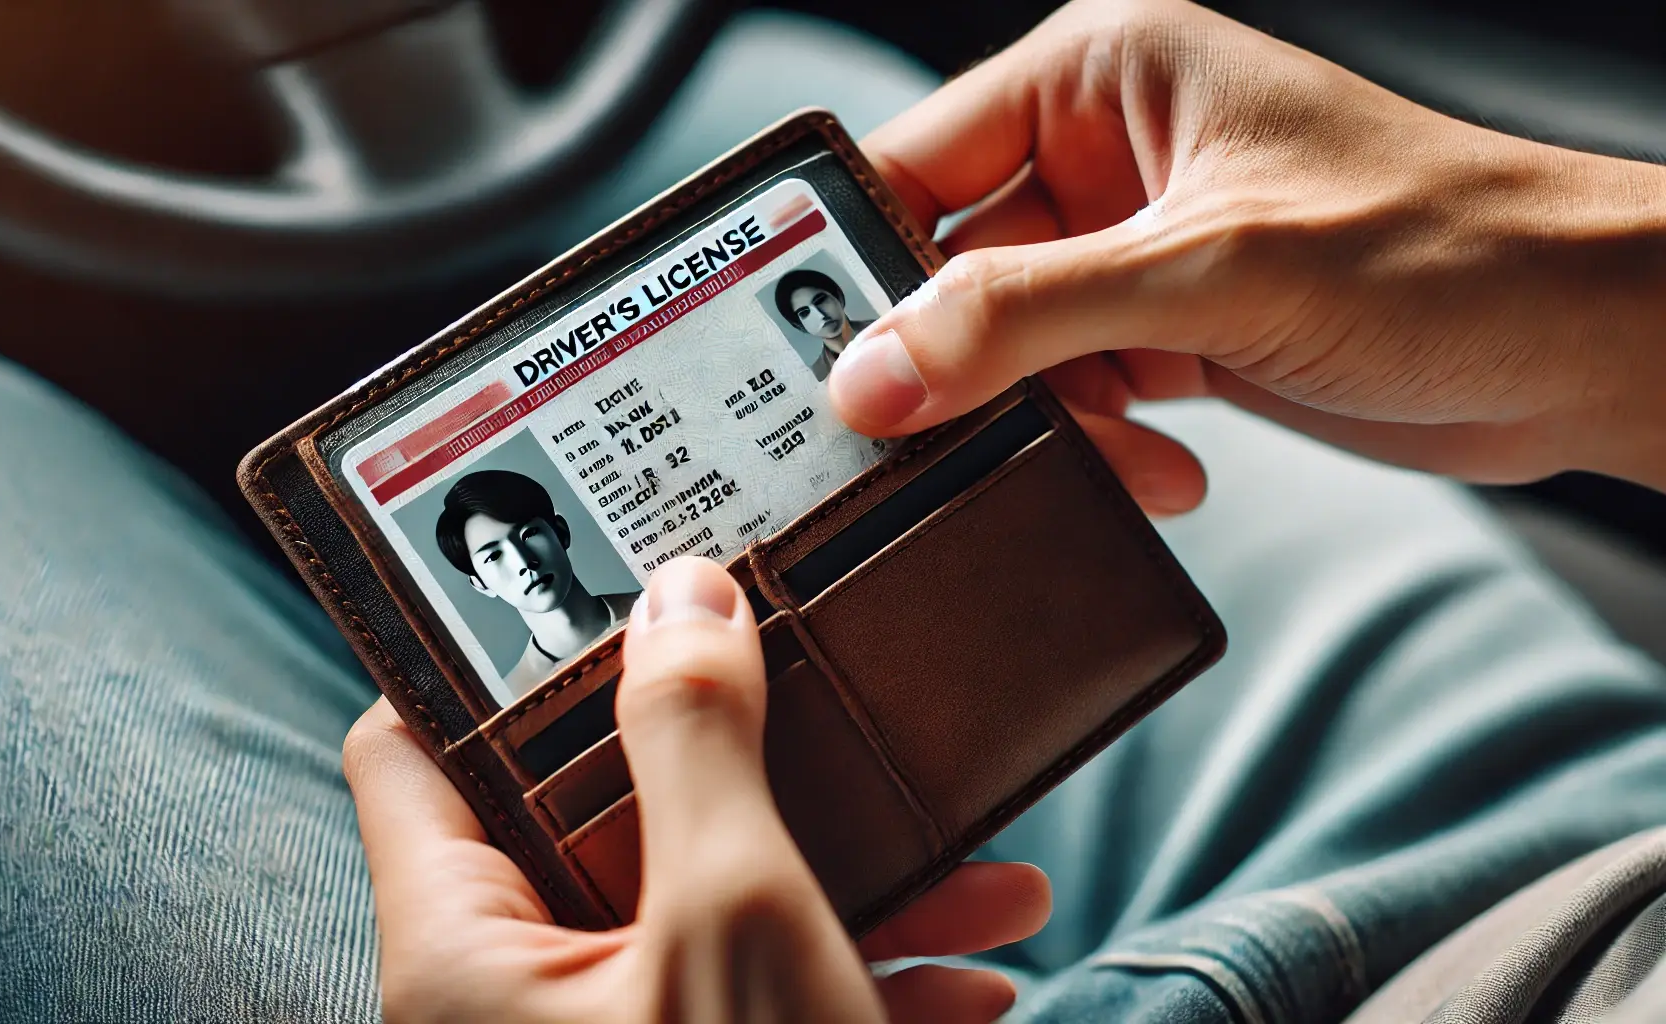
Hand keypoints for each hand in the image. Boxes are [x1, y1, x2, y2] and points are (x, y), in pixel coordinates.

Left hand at [343, 557, 1050, 1022]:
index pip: (413, 743)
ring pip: (706, 905)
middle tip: (814, 671)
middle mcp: (512, 997)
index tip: (599, 573)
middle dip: (732, 753)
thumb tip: (682, 589)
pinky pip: (759, 992)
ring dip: (843, 867)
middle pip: (592, 811)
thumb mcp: (732, 921)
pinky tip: (978, 968)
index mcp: (459, 948)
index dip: (488, 650)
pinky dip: (861, 967)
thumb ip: (699, 743)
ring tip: (975, 848)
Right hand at [832, 0, 1665, 493]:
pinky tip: (1161, 466)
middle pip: (949, 270)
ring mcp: (1133, 254)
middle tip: (929, 433)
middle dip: (951, 362)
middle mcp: (1103, 159)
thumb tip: (873, 373)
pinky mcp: (1168, 335)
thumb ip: (1024, 318)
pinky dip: (1098, 443)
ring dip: (1040, 418)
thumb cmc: (1442, 248)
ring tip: (1111, 445)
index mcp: (1099, 80)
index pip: (914, 160)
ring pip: (1005, 350)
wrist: (1581, 345)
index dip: (854, 262)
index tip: (813, 358)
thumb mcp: (1207, 271)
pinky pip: (1073, 396)